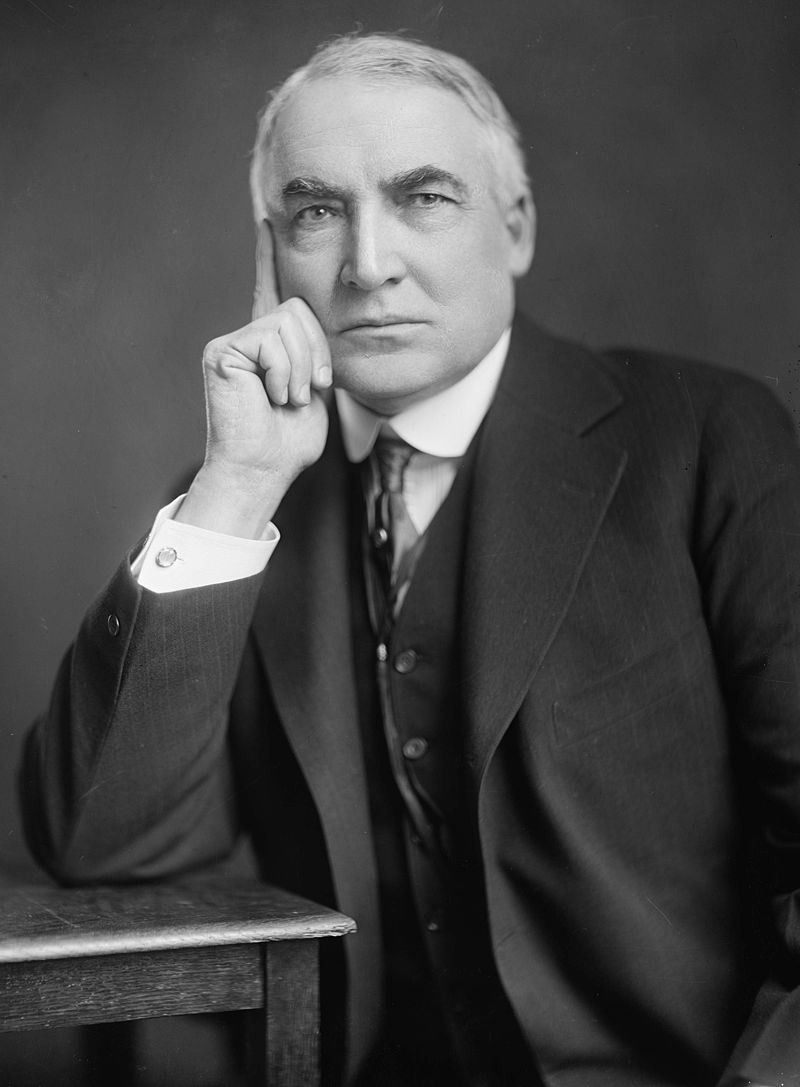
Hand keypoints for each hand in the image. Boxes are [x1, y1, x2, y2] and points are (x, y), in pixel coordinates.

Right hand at [177, 221, 331, 536]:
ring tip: (285, 398)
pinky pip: (272, 341)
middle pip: (300, 310)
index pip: (272, 290)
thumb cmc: (289, 440)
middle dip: (316, 354)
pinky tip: (271, 397)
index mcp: (270, 344)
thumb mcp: (315, 389)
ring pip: (290, 324)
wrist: (264, 469)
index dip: (269, 255)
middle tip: (304, 392)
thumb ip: (316, 354)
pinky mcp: (222, 351)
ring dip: (302, 369)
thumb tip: (315, 325)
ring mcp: (232, 342)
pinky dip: (284, 373)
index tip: (268, 219)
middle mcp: (248, 336)